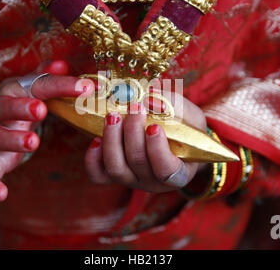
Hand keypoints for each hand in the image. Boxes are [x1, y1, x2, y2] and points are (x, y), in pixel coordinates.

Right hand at [0, 61, 92, 200]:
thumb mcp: (33, 86)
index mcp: (18, 90)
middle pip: (8, 106)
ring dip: (13, 139)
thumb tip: (61, 62)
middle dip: (23, 108)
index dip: (62, 85)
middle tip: (40, 110)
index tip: (86, 87)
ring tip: (32, 142)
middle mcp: (3, 110)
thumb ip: (47, 76)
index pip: (40, 85)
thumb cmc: (22, 102)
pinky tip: (2, 194)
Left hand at [84, 93, 206, 192]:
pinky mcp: (112, 175)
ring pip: (116, 168)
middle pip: (137, 163)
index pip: (167, 170)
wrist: (174, 134)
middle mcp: (154, 181)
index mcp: (178, 172)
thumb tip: (149, 98)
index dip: (157, 150)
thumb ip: (172, 106)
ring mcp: (131, 179)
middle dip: (133, 133)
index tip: (153, 126)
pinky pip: (98, 174)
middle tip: (134, 108)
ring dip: (112, 140)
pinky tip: (96, 139)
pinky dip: (93, 158)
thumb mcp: (186, 114)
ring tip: (113, 116)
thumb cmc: (185, 125)